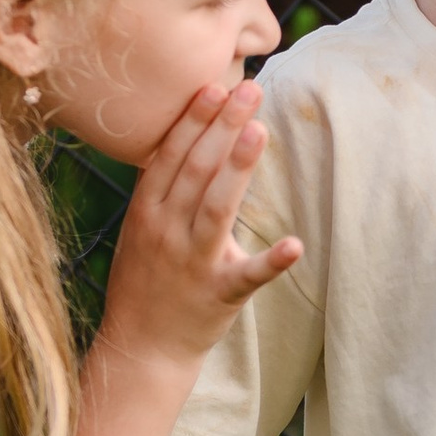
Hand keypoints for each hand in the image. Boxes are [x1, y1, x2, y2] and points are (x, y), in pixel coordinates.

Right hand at [97, 83, 302, 373]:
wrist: (141, 348)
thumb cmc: (145, 281)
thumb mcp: (140, 228)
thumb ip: (161, 187)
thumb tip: (186, 134)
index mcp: (146, 212)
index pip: (170, 156)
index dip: (193, 120)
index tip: (215, 86)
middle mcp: (166, 231)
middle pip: (196, 170)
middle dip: (222, 127)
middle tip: (249, 90)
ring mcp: (191, 263)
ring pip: (216, 208)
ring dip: (238, 168)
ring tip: (259, 131)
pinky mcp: (218, 294)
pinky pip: (247, 275)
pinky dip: (271, 261)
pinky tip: (295, 245)